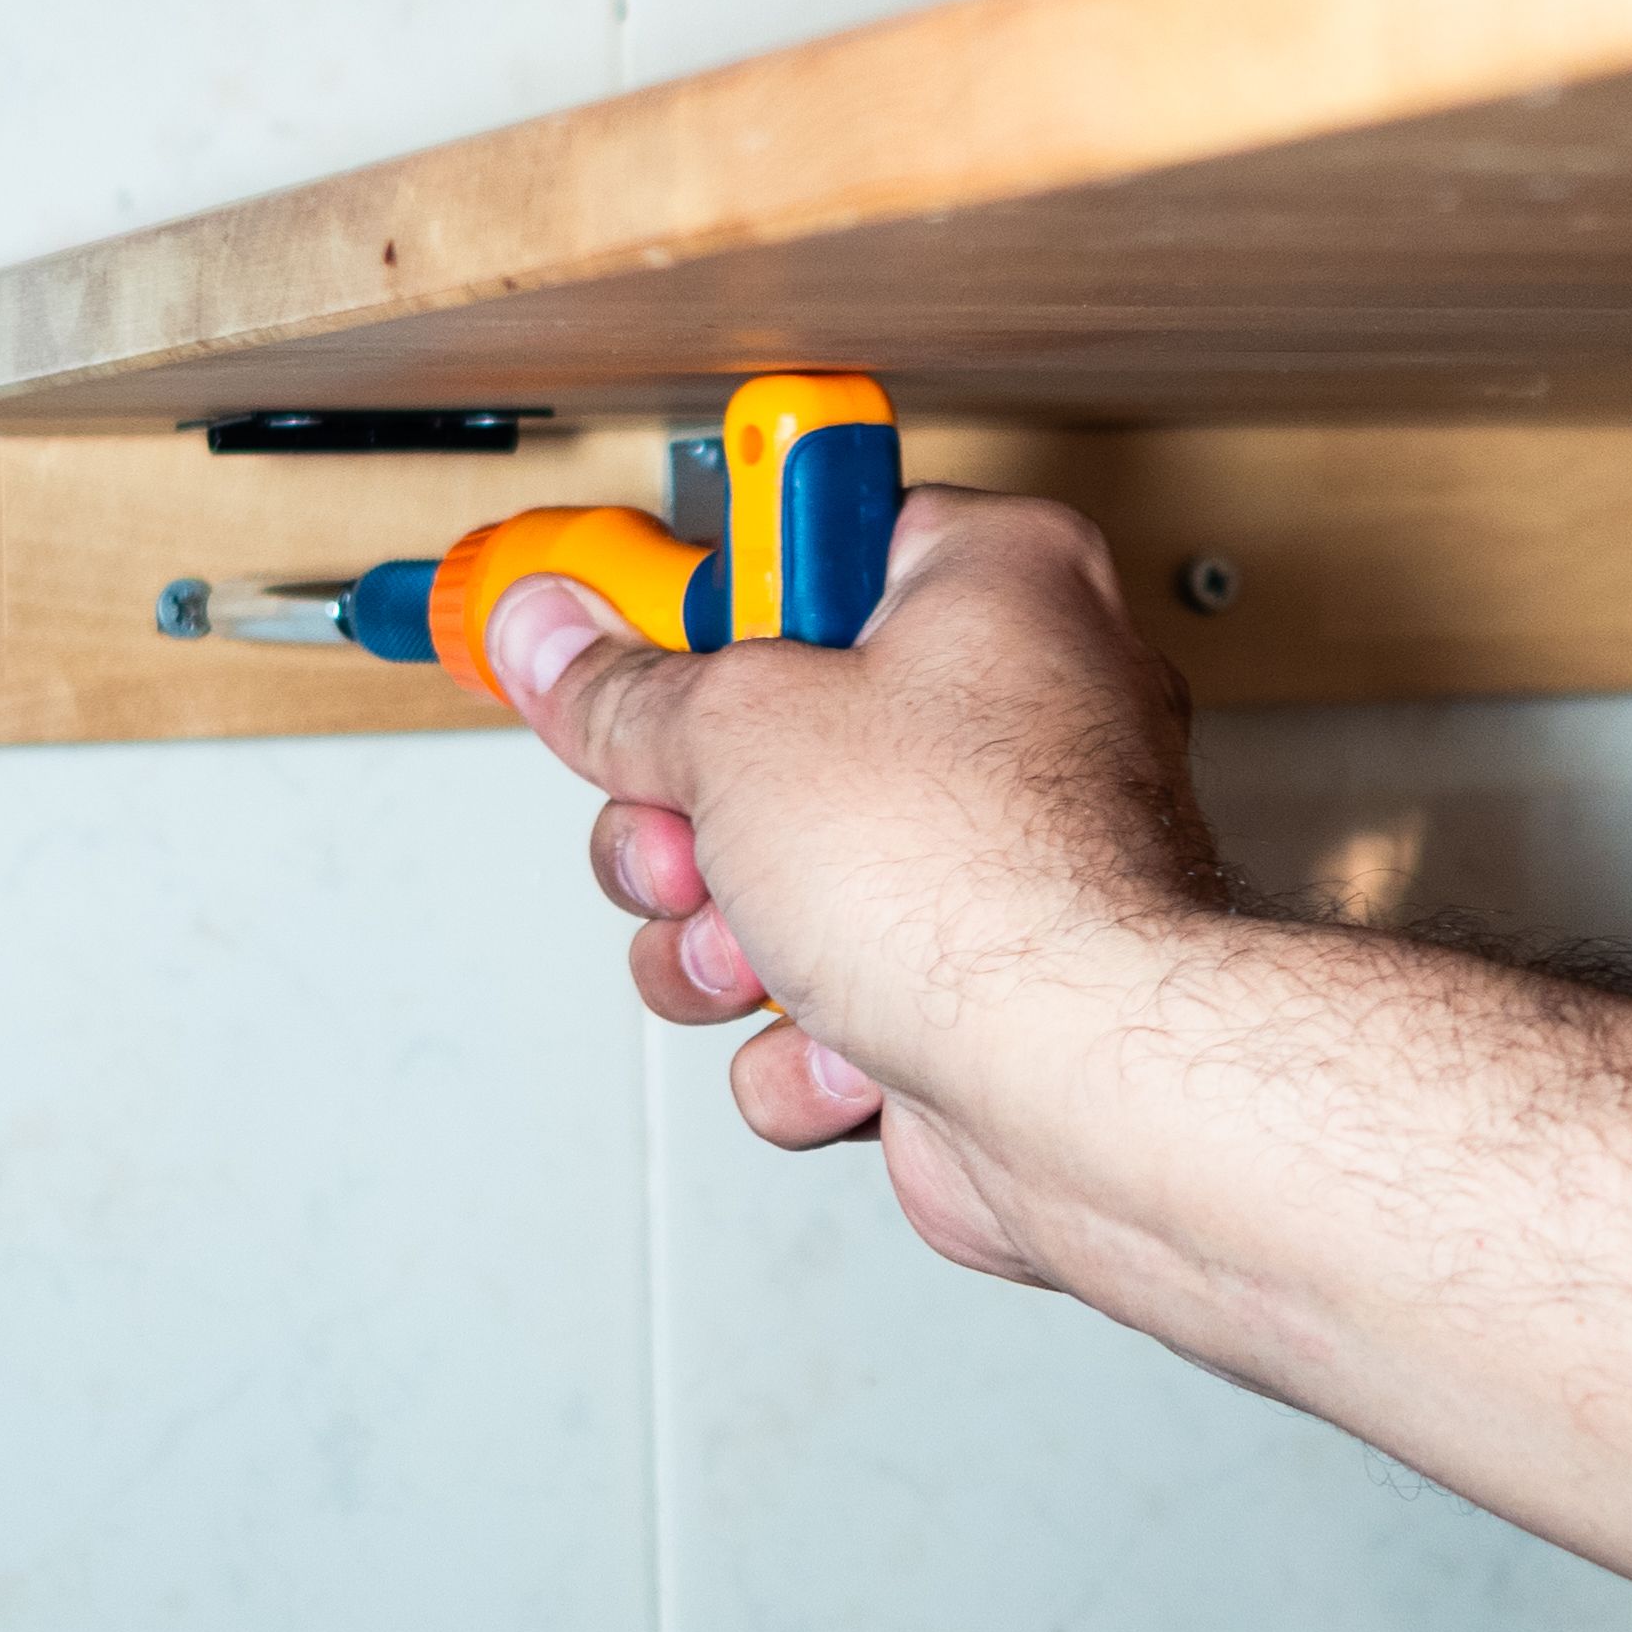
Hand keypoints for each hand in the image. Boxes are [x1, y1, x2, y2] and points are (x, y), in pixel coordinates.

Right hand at [483, 486, 1218, 1279]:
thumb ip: (625, 689)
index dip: (708, 600)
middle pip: (767, 737)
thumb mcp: (735, 733)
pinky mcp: (975, 992)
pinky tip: (843, 1038)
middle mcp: (1022, 712)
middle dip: (692, 824)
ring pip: (779, 888)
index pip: (816, 543)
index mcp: (998, 586)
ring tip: (762, 956)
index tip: (631, 621)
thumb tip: (556, 635)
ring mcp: (1003, 863)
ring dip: (728, 945)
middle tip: (692, 839)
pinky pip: (830, 1003)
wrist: (1075, 1087)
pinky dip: (809, 1040)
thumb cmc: (981, 883)